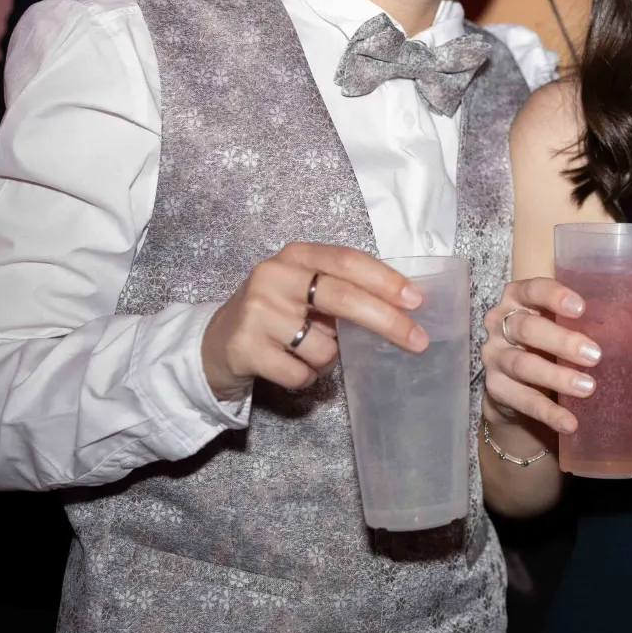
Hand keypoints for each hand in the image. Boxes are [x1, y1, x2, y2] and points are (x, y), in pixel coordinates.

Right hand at [201, 242, 425, 400]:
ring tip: (304, 350)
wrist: (213, 344)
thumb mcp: (304, 290)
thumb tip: (403, 307)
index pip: (348, 261)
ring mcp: (256, 312)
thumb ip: (343, 289)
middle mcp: (273, 276)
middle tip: (417, 341)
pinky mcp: (244, 348)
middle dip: (386, 322)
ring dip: (327, 358)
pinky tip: (288, 366)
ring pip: (324, 346)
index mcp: (296, 255)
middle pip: (342, 298)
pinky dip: (305, 377)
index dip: (385, 280)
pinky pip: (301, 373)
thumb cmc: (275, 314)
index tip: (417, 300)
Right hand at [483, 278, 599, 436]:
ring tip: (588, 388)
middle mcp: (499, 323)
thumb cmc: (549, 342)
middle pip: (527, 328)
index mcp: (518, 297)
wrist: (515, 384)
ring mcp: (494, 356)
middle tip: (595, 355)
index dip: (554, 296)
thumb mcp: (565, 325)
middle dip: (561, 341)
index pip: (532, 289)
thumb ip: (598, 321)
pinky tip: (570, 422)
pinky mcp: (494, 388)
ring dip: (557, 377)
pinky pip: (521, 400)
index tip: (581, 308)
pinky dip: (548, 413)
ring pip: (522, 364)